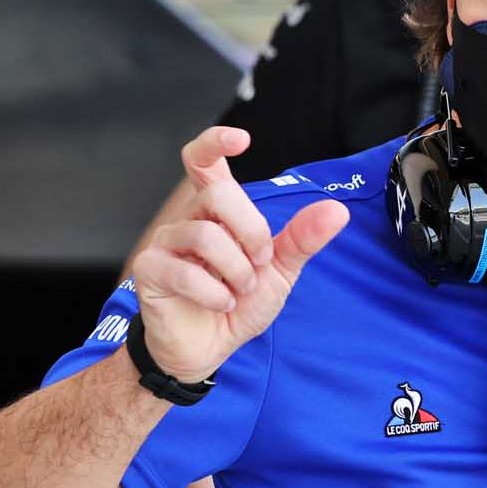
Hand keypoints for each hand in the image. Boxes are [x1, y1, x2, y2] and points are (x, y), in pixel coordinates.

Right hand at [130, 127, 348, 382]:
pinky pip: (185, 270)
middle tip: (260, 263)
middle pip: (219, 193)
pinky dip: (216, 293)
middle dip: (252, 231)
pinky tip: (222, 303)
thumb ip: (303, 238)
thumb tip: (337, 210)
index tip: (241, 139)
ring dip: (236, 269)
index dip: (216, 141)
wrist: (212, 347)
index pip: (204, 161)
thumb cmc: (240, 302)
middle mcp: (188, 218)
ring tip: (239, 290)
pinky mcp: (150, 270)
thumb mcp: (281, 269)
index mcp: (217, 211)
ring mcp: (165, 242)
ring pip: (205, 233)